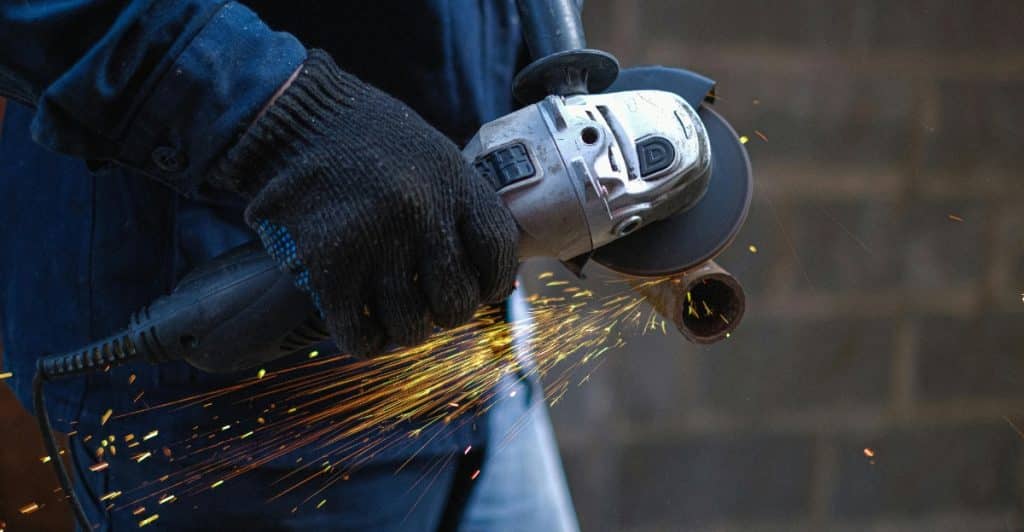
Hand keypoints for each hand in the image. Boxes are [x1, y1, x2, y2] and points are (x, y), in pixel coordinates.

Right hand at [210, 50, 518, 354]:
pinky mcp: (328, 265)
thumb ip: (464, 209)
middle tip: (431, 303)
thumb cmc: (373, 142)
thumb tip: (495, 277)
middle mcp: (420, 214)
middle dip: (448, 313)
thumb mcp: (435, 158)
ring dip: (406, 330)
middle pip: (456, 301)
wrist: (298, 118)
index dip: (494, 282)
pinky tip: (365, 327)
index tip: (480, 287)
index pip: (498, 254)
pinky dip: (366, 341)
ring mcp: (374, 241)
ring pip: (410, 327)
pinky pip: (358, 334)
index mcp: (454, 184)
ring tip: (397, 314)